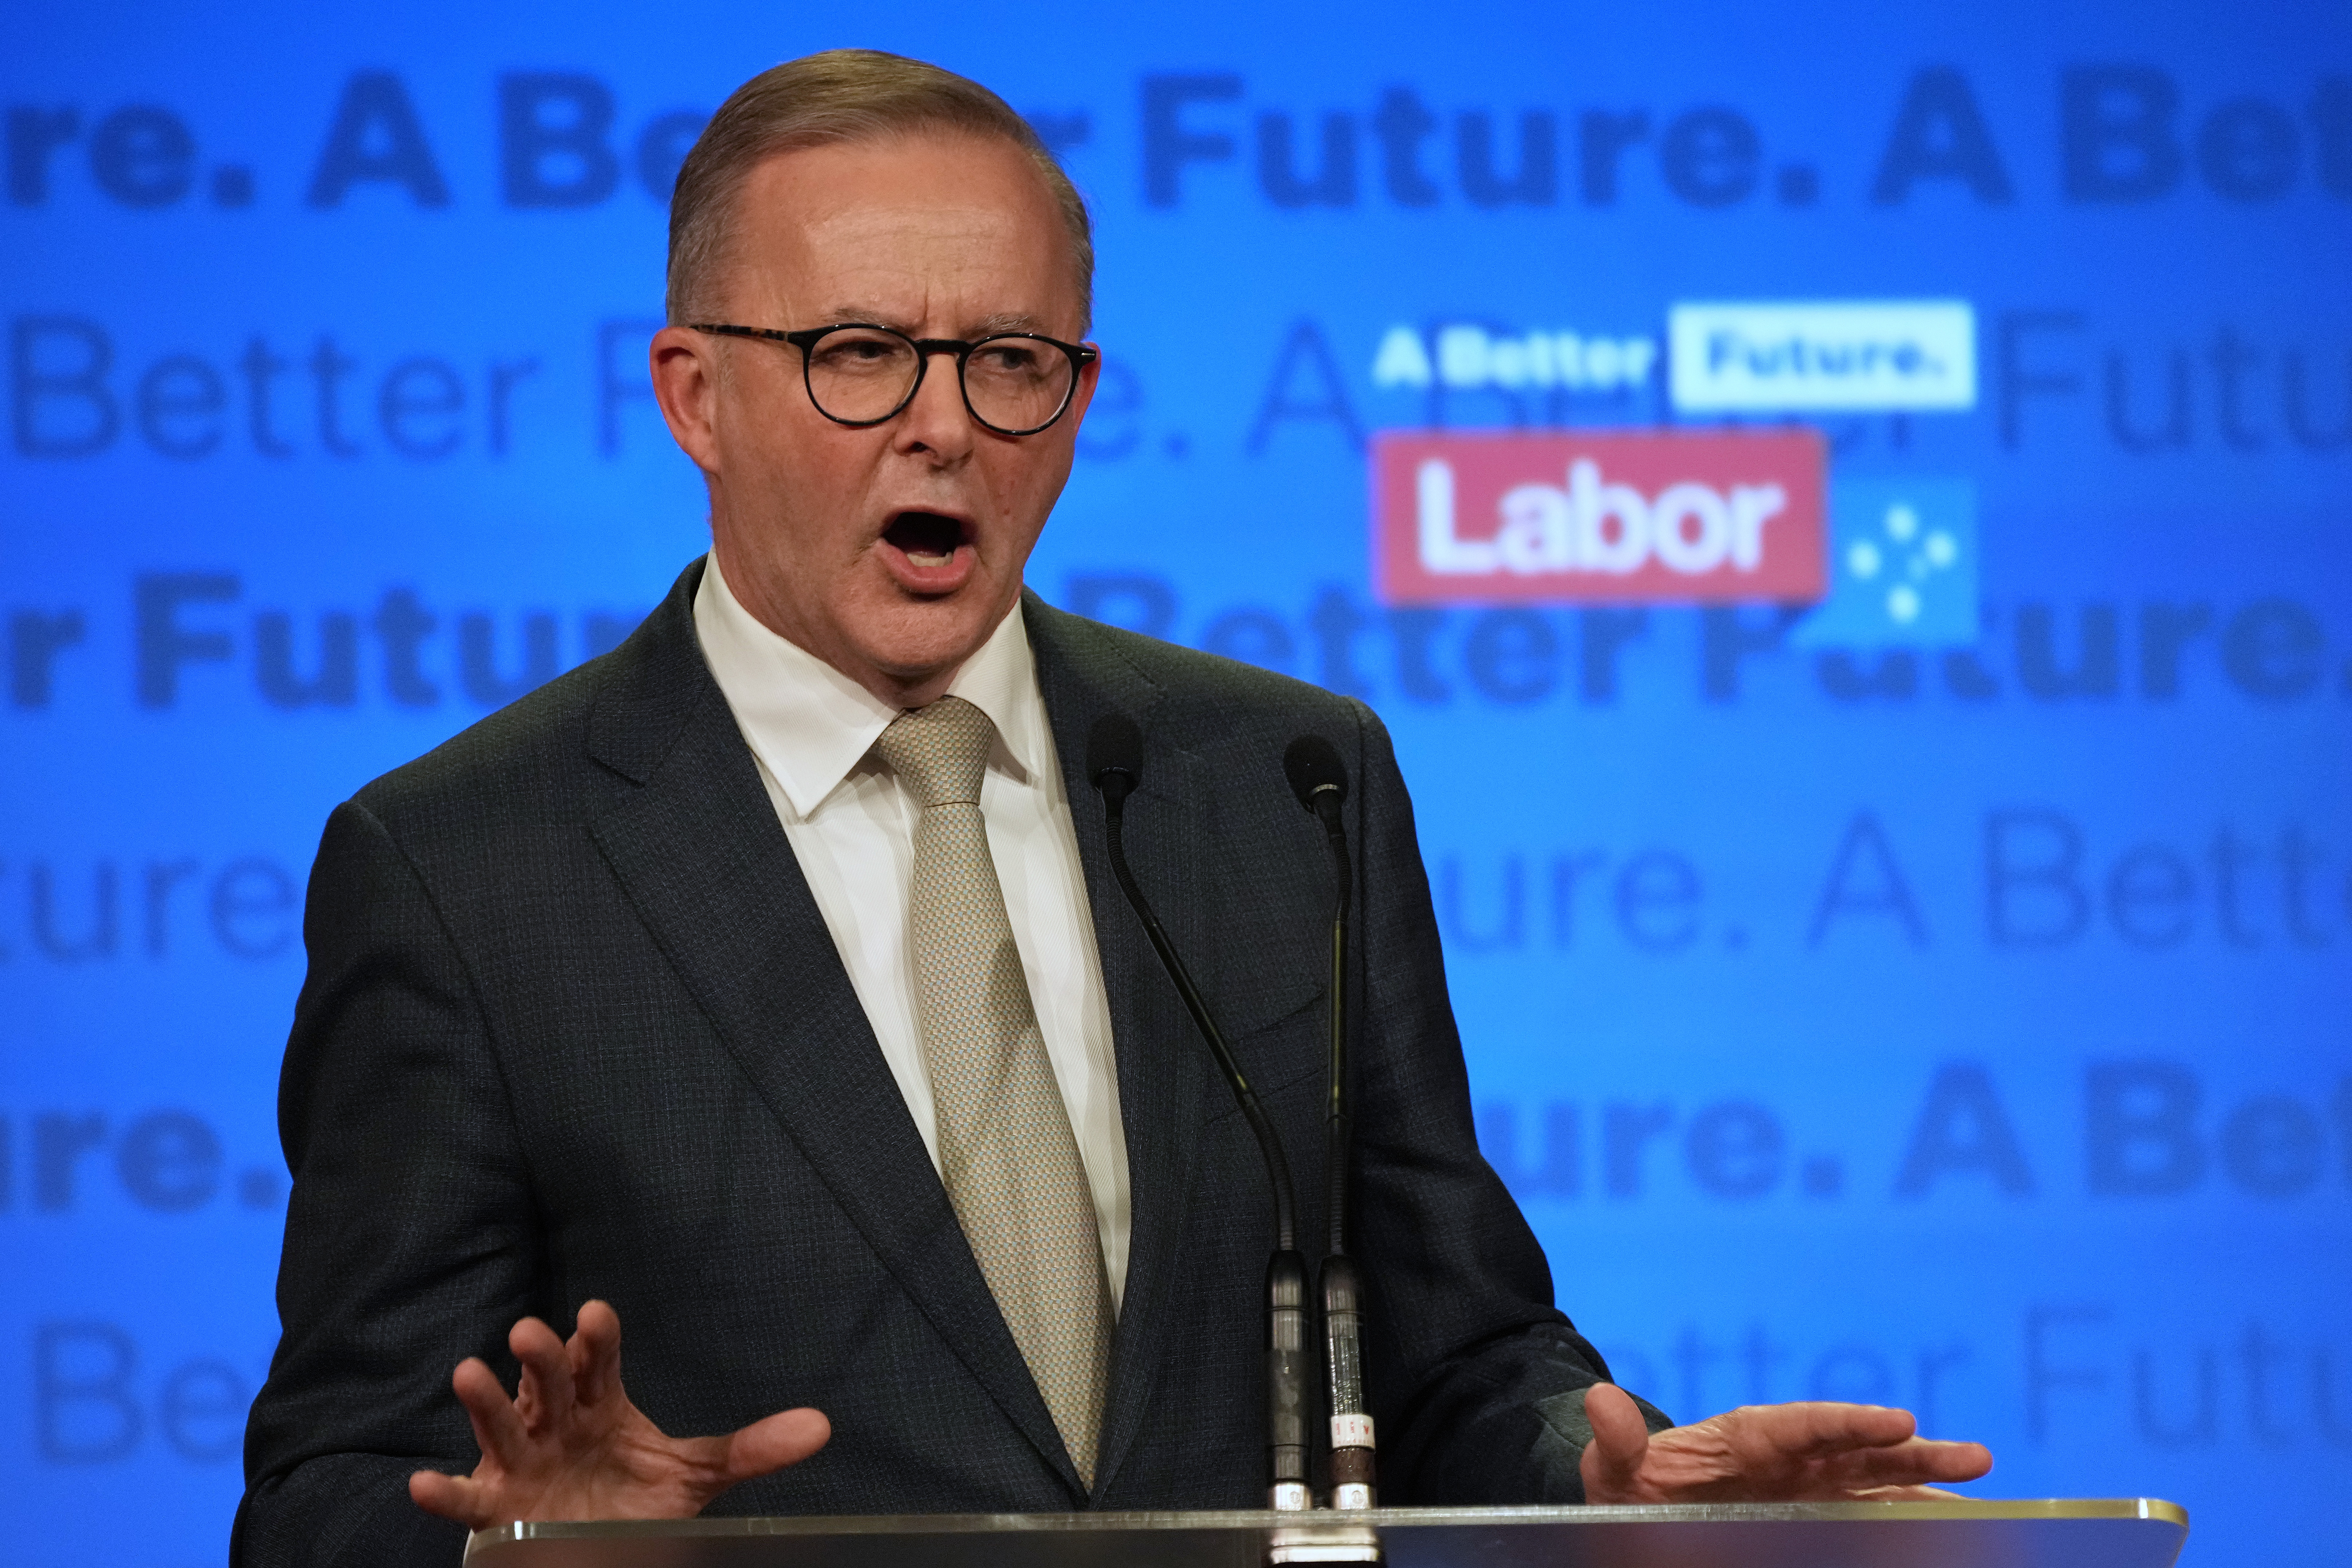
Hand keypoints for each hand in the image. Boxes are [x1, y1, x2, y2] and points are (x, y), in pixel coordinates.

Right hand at [408, 1300, 830, 1528]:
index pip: (598, 1360)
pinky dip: (443, 1491)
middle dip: (540, 1357)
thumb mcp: (696, 1474)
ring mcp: (523, 1461)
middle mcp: (557, 1421)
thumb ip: (751, 1449)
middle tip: (533, 1332)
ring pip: (500, 1423)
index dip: (595, 1338)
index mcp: (601, 1403)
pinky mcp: (497, 1507)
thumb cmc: (634, 1498)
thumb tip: (821, 1427)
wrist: (597, 1548)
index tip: (598, 1316)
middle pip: (547, 1380)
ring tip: (468, 1372)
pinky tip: (423, 1482)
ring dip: (483, 1399)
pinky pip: (465, 1497)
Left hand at [1579, 1383, 1991, 1503]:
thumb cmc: (1632, 1490)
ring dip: (1926, 1483)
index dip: (1852, 1422)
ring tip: (1980, 1488)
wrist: (1644, 1509)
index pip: (1806, 1424)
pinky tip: (1951, 1526)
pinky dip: (1909, 1518)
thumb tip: (1597, 1401)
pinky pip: (1871, 1515)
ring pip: (1878, 1480)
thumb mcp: (1617, 1471)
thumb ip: (1618, 1443)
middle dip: (1914, 1452)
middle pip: (1859, 1448)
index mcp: (1748, 1437)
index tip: (1900, 1421)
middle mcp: (1791, 1457)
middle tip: (1973, 1456)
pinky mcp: (1819, 1515)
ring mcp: (1811, 1487)